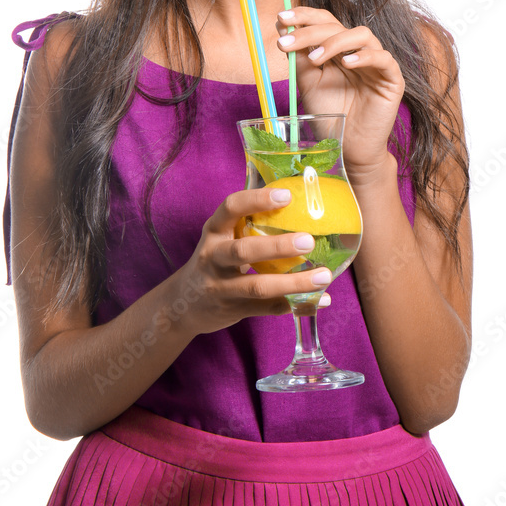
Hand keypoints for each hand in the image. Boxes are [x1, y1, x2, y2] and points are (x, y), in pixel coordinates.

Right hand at [179, 185, 332, 336]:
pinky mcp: (232, 310)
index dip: (257, 199)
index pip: (231, 208)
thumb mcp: (221, 237)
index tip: (286, 195)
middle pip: (244, 250)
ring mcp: (220, 287)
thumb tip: (296, 202)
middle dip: (278, 246)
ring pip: (258, 286)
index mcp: (214, 231)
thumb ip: (248, 223)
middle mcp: (213, 257)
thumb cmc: (214, 260)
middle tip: (308, 241)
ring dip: (293, 282)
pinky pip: (267, 308)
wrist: (183, 304)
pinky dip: (295, 304)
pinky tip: (320, 299)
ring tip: (323, 276)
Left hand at [276, 7, 404, 178]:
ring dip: (334, 41)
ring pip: (362, 34)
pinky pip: (383, 58)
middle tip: (287, 42)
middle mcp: (357, 51)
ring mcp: (376, 63)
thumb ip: (299, 57)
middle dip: (309, 30)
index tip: (281, 18)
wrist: (348, 149)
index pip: (324, 21)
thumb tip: (283, 27)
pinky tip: (347, 63)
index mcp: (337, 50)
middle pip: (337, 26)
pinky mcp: (392, 79)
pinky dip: (364, 56)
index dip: (304, 16)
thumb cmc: (330, 118)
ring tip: (314, 59)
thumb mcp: (308, 84)